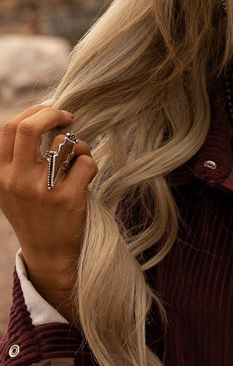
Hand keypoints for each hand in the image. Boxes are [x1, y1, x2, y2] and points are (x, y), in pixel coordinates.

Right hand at [0, 103, 97, 319]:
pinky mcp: (68, 200)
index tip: (51, 110)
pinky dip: (90, 163)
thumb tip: (43, 115)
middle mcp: (17, 181)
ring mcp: (42, 190)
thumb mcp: (12, 188)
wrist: (48, 255)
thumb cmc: (35, 214)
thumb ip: (18, 157)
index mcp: (1, 174)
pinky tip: (85, 176)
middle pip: (29, 127)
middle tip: (68, 116)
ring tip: (78, 157)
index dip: (34, 111)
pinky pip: (85, 163)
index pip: (10, 128)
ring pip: (64, 143)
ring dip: (78, 143)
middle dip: (52, 113)